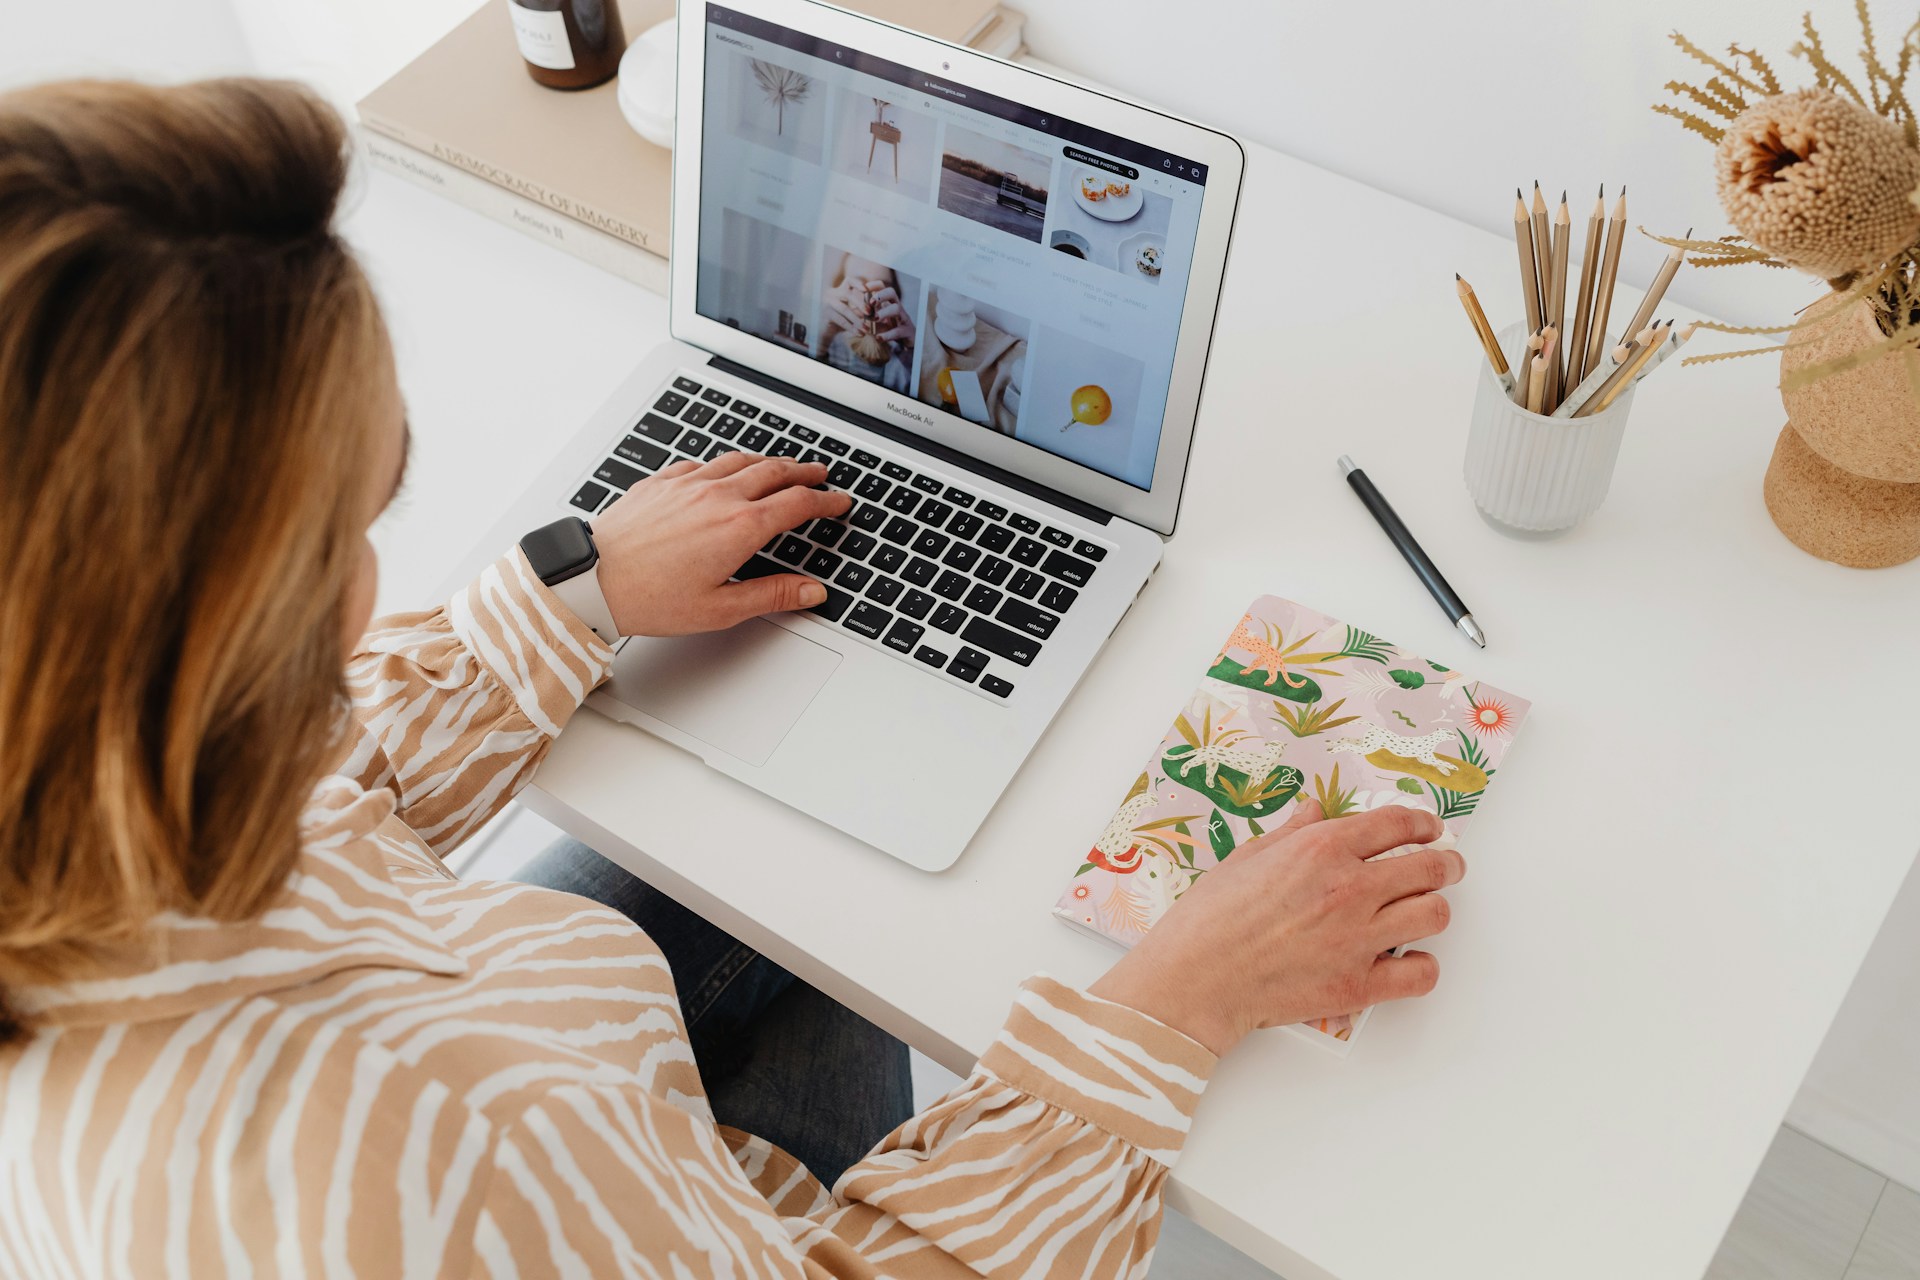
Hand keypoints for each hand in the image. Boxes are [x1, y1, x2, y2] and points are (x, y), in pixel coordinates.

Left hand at [590, 454, 849, 635]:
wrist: (594, 579)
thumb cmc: (651, 598)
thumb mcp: (721, 609)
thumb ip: (772, 595)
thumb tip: (811, 591)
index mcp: (740, 527)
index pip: (798, 504)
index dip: (825, 502)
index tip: (839, 502)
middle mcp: (718, 496)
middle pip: (775, 472)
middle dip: (803, 473)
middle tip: (820, 475)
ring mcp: (688, 484)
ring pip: (739, 461)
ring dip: (768, 462)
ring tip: (781, 466)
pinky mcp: (661, 482)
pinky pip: (701, 464)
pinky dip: (723, 464)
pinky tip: (722, 471)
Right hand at [822, 279, 870, 335]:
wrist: (826, 332)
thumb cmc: (842, 320)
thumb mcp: (852, 312)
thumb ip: (860, 309)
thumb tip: (875, 310)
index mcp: (839, 290)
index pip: (849, 281)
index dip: (858, 283)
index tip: (866, 290)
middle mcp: (832, 294)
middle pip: (847, 294)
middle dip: (860, 303)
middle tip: (870, 313)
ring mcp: (827, 304)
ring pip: (845, 309)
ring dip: (857, 320)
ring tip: (867, 329)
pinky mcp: (826, 315)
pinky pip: (841, 321)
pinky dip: (852, 328)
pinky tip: (860, 334)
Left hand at [864, 285, 913, 343]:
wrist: (909, 343)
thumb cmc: (890, 329)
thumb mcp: (878, 320)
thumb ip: (866, 314)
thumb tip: (851, 309)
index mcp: (889, 303)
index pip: (883, 287)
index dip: (873, 285)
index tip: (863, 289)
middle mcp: (897, 307)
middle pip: (891, 292)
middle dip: (880, 295)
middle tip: (870, 302)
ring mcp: (903, 319)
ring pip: (897, 309)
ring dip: (884, 312)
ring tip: (875, 318)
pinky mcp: (907, 332)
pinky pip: (898, 331)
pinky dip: (887, 334)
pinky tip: (878, 338)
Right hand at [1087, 802, 1462, 1055]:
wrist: (1193, 980)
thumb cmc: (1208, 919)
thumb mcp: (1245, 857)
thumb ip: (1290, 833)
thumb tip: (1314, 811)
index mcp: (1320, 849)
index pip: (1397, 824)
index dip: (1423, 823)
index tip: (1429, 829)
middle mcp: (1348, 889)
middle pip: (1429, 867)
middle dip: (1446, 864)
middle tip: (1446, 868)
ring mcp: (1357, 939)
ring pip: (1434, 915)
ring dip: (1433, 909)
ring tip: (1422, 911)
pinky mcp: (1358, 986)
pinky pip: (1420, 973)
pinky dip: (1420, 966)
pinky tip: (1405, 960)